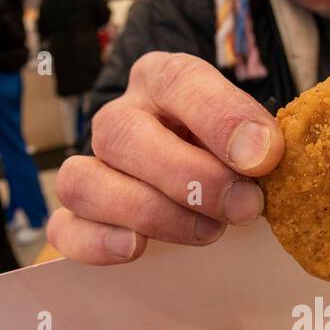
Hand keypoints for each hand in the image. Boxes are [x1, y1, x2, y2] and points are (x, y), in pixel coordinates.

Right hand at [48, 52, 283, 263]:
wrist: (209, 185)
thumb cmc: (236, 158)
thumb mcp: (257, 138)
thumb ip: (263, 142)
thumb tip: (264, 156)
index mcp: (165, 82)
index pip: (179, 82)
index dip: (220, 118)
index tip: (264, 156)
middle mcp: (122, 117)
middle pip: (122, 134)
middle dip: (189, 178)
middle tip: (243, 207)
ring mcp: (94, 166)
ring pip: (84, 181)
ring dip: (148, 212)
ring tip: (207, 232)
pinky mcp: (80, 216)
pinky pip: (64, 228)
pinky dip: (96, 241)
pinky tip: (136, 248)